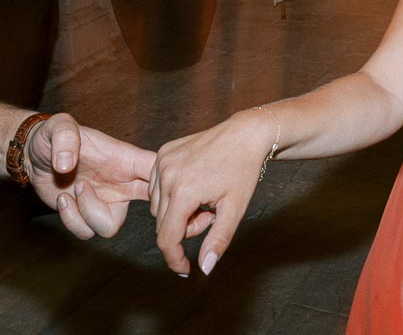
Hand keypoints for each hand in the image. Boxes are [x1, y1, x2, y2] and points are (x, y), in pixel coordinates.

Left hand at [25, 113, 153, 238]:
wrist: (32, 156)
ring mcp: (105, 202)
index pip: (157, 170)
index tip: (147, 185)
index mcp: (124, 159)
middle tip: (109, 196)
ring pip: (110, 227)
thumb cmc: (51, 136)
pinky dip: (71, 219)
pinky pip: (87, 231)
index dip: (162, 182)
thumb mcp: (58, 126)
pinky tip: (64, 198)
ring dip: (87, 212)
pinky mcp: (86, 215)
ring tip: (73, 189)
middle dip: (138, 213)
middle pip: (148, 207)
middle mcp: (120, 183)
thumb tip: (65, 165)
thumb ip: (65, 138)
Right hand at [149, 110, 274, 276]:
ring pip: (157, 207)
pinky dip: (171, 194)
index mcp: (184, 191)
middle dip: (185, 228)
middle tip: (210, 215)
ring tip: (204, 199)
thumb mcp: (235, 209)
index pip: (167, 238)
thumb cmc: (243, 171)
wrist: (245, 134)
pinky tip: (194, 185)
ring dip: (177, 212)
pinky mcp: (162, 153)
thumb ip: (218, 241)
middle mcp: (167, 175)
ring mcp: (162, 162)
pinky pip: (157, 187)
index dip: (175, 259)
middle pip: (162, 224)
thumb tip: (204, 268)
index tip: (185, 268)